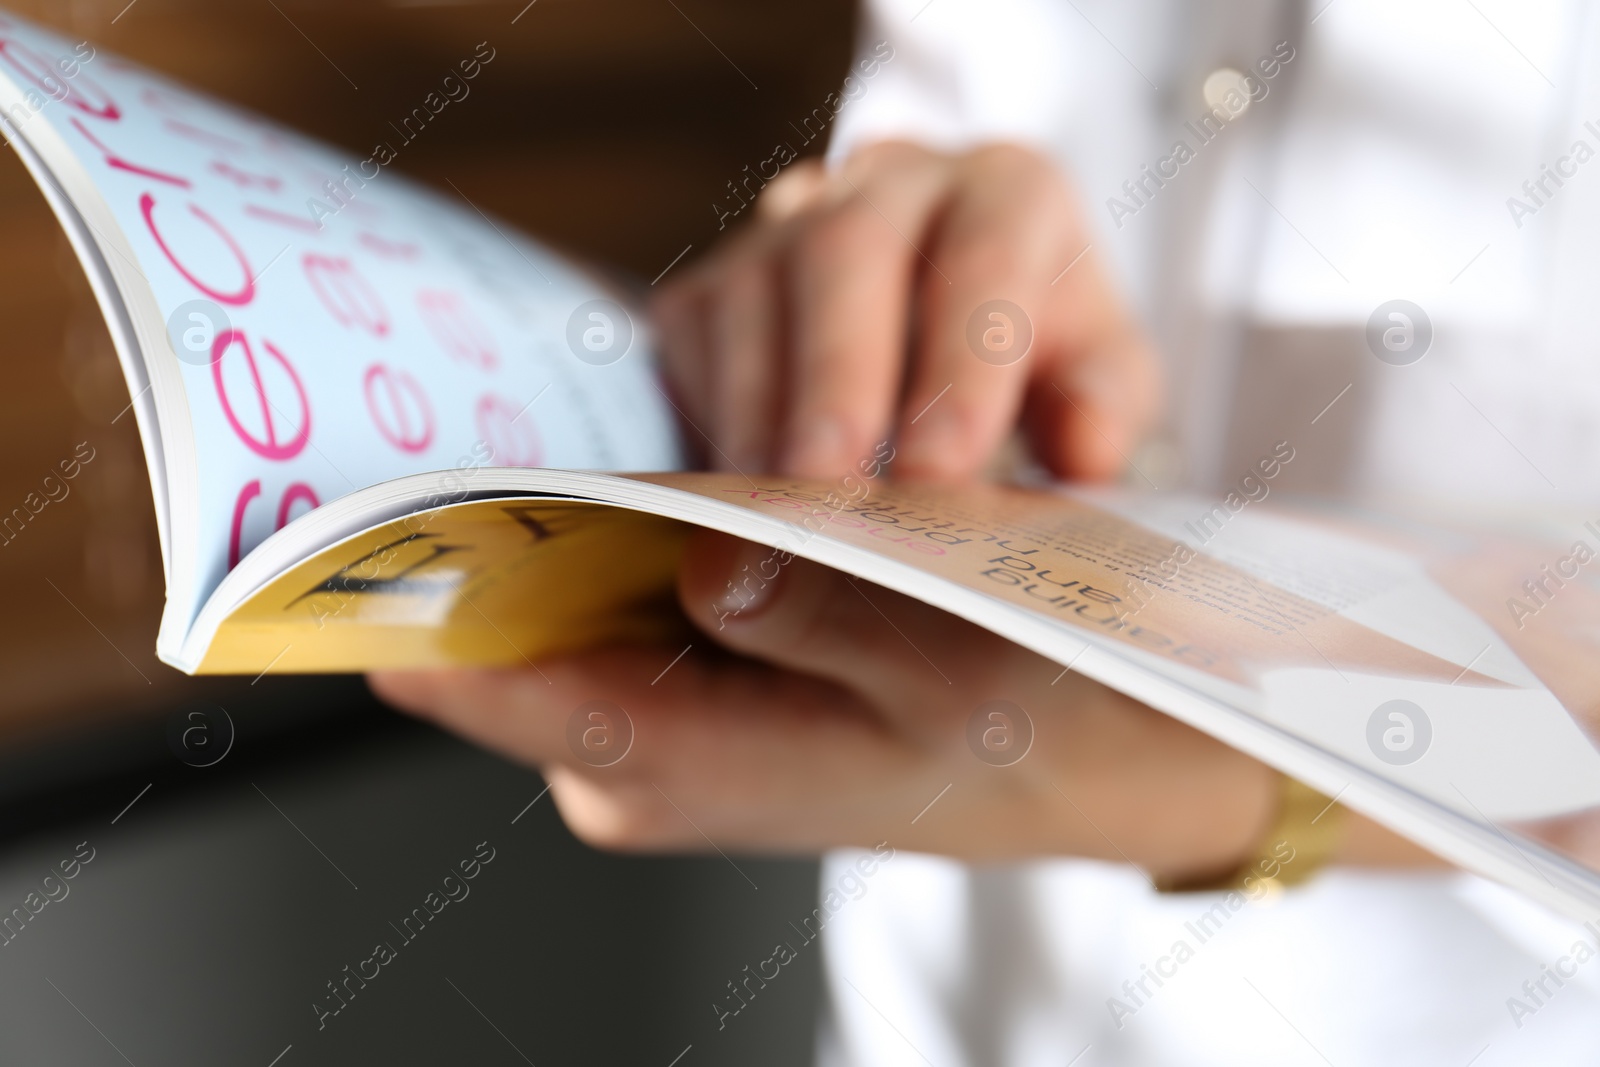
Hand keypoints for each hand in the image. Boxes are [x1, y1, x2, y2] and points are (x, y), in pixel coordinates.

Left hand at [373, 531, 1296, 879]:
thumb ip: (827, 618)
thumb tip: (713, 560)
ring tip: (547, 447)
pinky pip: (610, 599)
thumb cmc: (1048, 728)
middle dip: (492, 543)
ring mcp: (668, 723)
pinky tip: (643, 478)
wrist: (1109, 754)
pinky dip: (616, 537)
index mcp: (698, 774)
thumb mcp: (960, 673)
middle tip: (456, 440)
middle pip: (512, 640)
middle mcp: (653, 761)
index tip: (348, 526)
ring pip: (557, 610)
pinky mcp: (696, 681)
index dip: (422, 605)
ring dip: (557, 530)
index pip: (504, 692)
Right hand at [651, 141, 1161, 483]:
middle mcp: (890, 182)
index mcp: (1006, 191)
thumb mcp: (1092, 372)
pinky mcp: (714, 278)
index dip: (960, 361)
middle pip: (848, 250)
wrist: (937, 320)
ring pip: (754, 288)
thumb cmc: (1029, 353)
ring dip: (762, 409)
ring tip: (778, 509)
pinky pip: (694, 334)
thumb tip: (1087, 451)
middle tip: (833, 484)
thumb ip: (1101, 405)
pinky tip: (738, 488)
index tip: (939, 470)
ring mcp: (786, 223)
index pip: (986, 253)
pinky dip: (712, 415)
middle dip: (838, 376)